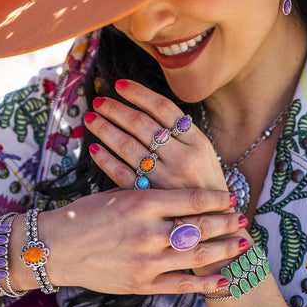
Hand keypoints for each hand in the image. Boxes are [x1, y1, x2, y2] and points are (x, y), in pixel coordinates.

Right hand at [40, 187, 244, 294]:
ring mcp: (147, 261)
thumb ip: (151, 196)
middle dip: (228, 223)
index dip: (217, 199)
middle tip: (245, 219)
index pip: (192, 200)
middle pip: (201, 227)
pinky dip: (206, 284)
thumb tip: (184, 195)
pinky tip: (225, 280)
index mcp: (142, 203)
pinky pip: (182, 285)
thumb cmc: (85, 216)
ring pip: (197, 255)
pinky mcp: (141, 284)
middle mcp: (148, 232)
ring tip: (243, 244)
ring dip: (225, 250)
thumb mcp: (118, 194)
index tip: (231, 197)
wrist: (55, 248)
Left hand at [84, 79, 227, 190]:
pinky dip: (105, 159)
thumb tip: (147, 106)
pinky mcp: (151, 197)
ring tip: (90, 118)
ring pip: (128, 146)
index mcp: (198, 141)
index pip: (163, 108)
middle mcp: (182, 158)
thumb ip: (180, 133)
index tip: (119, 84)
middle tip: (98, 100)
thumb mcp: (205, 154)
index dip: (139, 93)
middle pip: (141, 125)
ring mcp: (165, 179)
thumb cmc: (204, 183)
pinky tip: (95, 148)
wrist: (215, 221)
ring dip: (105, 129)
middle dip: (115, 109)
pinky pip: (122, 174)